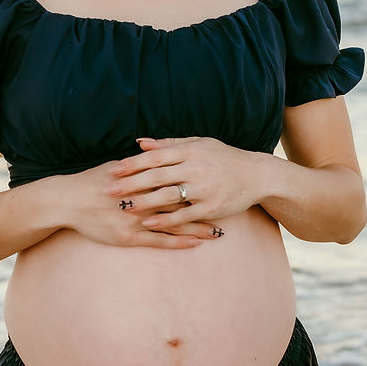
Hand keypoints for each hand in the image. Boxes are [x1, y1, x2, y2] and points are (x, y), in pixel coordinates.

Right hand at [62, 157, 220, 248]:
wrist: (67, 200)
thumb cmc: (92, 181)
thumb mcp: (117, 167)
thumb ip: (139, 163)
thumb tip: (157, 154)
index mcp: (141, 178)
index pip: (176, 179)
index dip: (198, 182)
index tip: (218, 183)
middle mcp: (142, 197)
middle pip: (182, 201)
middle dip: (205, 205)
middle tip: (229, 208)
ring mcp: (136, 218)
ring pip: (174, 223)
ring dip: (197, 228)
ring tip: (219, 232)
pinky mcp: (128, 236)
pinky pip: (159, 241)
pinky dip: (178, 241)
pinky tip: (194, 244)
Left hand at [110, 136, 270, 235]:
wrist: (256, 174)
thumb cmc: (223, 157)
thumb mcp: (197, 144)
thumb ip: (167, 144)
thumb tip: (139, 142)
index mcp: (190, 151)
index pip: (156, 157)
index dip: (134, 164)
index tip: (114, 169)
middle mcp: (196, 168)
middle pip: (157, 176)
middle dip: (131, 183)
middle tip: (110, 190)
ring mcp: (204, 189)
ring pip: (168, 196)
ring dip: (144, 202)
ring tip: (124, 207)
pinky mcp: (211, 207)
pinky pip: (184, 215)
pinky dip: (165, 219)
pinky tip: (148, 222)